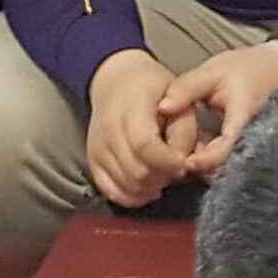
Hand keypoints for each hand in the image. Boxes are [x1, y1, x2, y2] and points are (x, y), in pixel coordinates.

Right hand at [82, 51, 198, 210]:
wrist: (115, 81)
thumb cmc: (152, 89)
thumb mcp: (178, 97)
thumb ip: (184, 130)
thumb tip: (183, 164)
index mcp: (131, 108)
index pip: (144, 145)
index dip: (168, 161)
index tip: (183, 162)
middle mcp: (108, 130)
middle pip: (137, 171)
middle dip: (164, 176)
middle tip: (175, 167)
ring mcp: (98, 148)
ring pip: (127, 185)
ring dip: (151, 187)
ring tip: (163, 173)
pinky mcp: (93, 162)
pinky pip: (111, 192)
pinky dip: (133, 197)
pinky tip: (149, 187)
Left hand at [151, 39, 277, 169]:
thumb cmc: (247, 68)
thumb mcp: (214, 71)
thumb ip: (186, 88)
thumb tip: (161, 108)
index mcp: (243, 119)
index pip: (224, 151)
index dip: (203, 161)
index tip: (184, 161)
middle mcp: (252, 138)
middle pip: (225, 166)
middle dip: (201, 168)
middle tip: (177, 161)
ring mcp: (253, 143)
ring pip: (227, 165)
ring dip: (207, 163)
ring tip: (184, 154)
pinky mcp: (249, 145)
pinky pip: (231, 158)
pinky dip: (214, 157)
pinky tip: (198, 148)